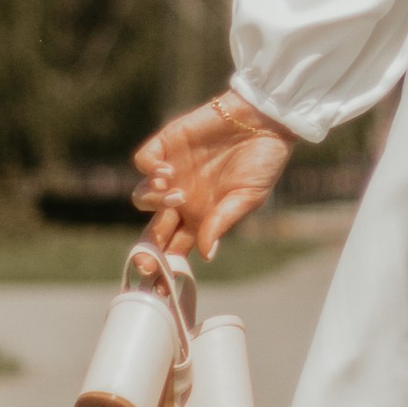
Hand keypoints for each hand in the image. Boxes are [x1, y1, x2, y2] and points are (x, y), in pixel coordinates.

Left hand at [132, 90, 296, 260]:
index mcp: (201, 216)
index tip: (160, 286)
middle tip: (145, 261)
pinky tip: (167, 173)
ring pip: (142, 197)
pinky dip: (149, 170)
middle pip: (153, 230)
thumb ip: (222, 222)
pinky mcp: (167, 144)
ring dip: (153, 202)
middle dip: (145, 249)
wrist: (265, 120)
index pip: (175, 247)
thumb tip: (205, 255)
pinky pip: (143, 161)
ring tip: (177, 196)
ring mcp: (171, 172)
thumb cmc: (263, 161)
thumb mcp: (247, 197)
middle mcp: (181, 199)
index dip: (165, 265)